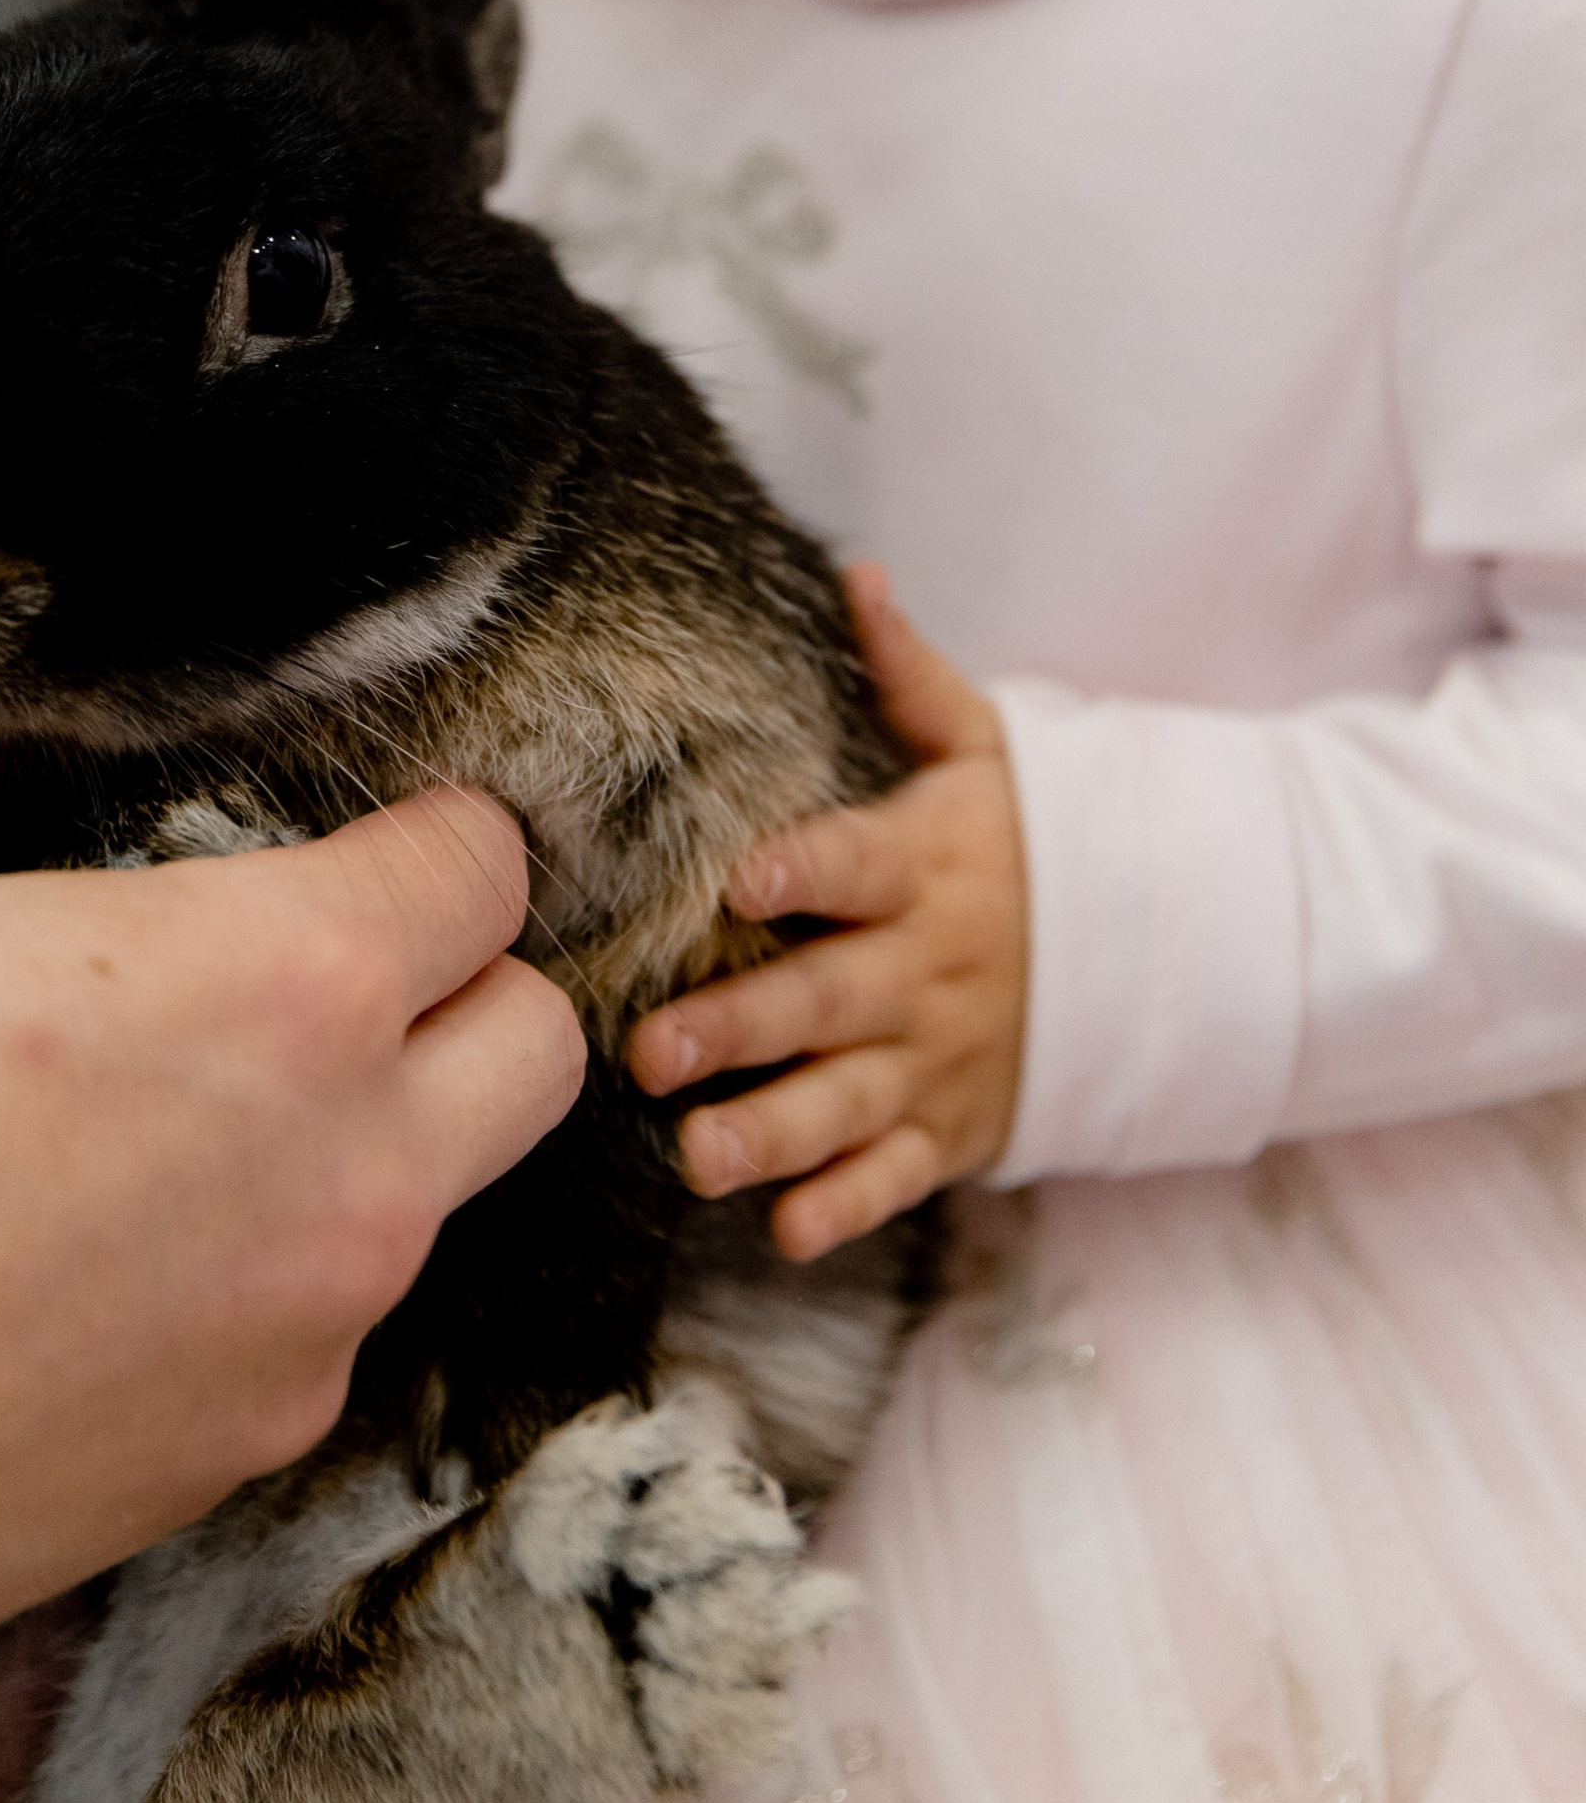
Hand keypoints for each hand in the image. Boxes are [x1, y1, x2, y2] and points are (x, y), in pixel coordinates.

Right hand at [0, 794, 578, 1802]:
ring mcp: (290, 1354)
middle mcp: (341, 1174)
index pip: (482, 876)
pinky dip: (210, 1317)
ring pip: (400, 1223)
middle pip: (535, 1056)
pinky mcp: (206, 1488)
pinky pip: (275, 1359)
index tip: (361, 850)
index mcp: (281, 983)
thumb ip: (9, 922)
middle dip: (458, 1007)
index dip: (425, 848)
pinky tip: (47, 1309)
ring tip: (118, 1169)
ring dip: (317, 1176)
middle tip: (309, 998)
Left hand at [628, 569, 1026, 1259]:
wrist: (1151, 944)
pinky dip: (849, 1206)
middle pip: (827, 1000)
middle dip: (740, 1027)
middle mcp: (927, 969)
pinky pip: (898, 1174)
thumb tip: (855, 572)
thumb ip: (908, 674)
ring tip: (694, 1157)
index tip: (740, 878)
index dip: (804, 871)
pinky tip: (788, 1231)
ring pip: (849, 1103)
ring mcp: (941, 1057)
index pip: (857, 865)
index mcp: (925, 867)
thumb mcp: (986, 748)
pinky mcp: (952, 1126)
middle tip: (652, 1048)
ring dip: (772, 1135)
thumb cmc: (1026, 835)